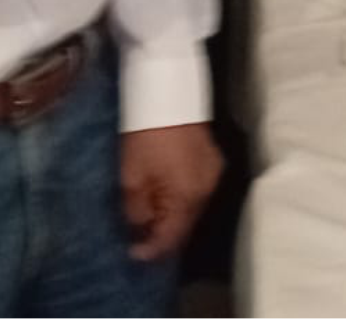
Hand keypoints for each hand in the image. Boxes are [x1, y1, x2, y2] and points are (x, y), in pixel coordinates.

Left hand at [120, 122, 223, 260]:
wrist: (167, 92)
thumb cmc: (145, 135)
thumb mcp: (132, 177)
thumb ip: (137, 212)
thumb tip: (141, 231)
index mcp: (188, 198)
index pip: (171, 239)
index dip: (151, 251)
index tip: (132, 253)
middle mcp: (207, 191)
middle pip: (186, 226)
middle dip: (163, 235)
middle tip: (140, 238)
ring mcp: (213, 174)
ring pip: (193, 209)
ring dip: (173, 218)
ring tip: (150, 218)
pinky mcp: (213, 160)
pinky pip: (197, 191)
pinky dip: (182, 199)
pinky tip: (166, 196)